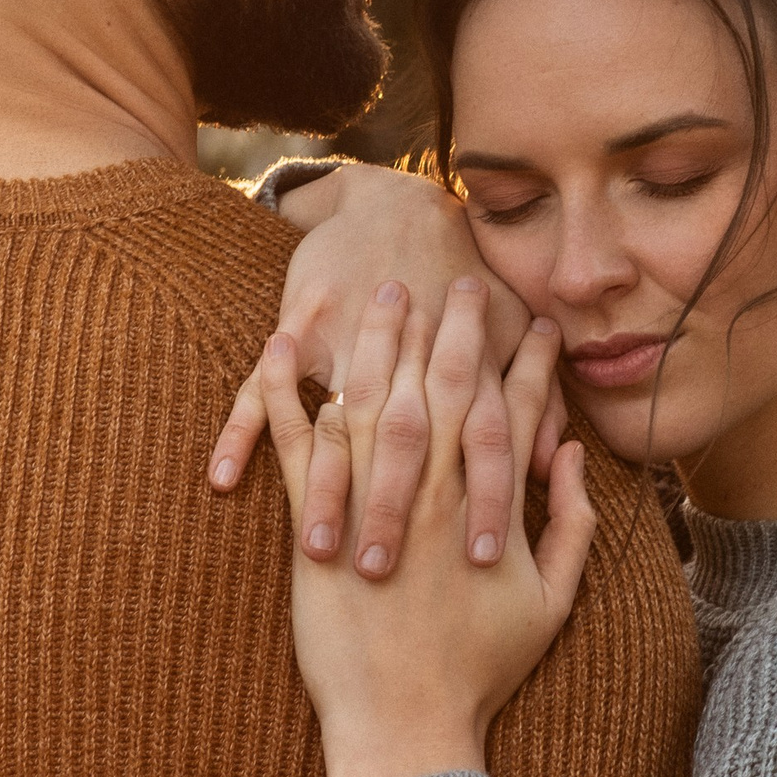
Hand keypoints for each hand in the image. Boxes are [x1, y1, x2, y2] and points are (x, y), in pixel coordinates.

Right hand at [209, 164, 566, 575]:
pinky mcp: (296, 333)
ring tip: (322, 551)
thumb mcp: (510, 334)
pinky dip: (240, 431)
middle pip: (406, 446)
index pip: (482, 443)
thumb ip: (531, 403)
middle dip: (397, 513)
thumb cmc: (464, 280)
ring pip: (335, 427)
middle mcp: (407, 358)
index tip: (483, 560)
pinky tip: (222, 480)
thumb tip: (553, 464)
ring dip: (329, 488)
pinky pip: (258, 391)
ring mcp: (346, 347)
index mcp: (462, 366)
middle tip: (390, 575)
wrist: (397, 202)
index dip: (485, 500)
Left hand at [263, 277, 595, 776]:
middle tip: (461, 278)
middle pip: (447, 385)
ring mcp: (370, 502)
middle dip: (457, 326)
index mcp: (489, 505)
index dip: (529, 360)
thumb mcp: (552, 603)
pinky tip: (285, 347)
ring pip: (374, 397)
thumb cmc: (481, 669)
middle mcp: (433, 491)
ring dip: (378, 339)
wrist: (404, 722)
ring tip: (383, 290)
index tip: (536, 320)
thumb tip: (573, 459)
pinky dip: (288, 392)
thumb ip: (572, 526)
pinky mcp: (314, 525)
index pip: (516, 411)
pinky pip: (296, 443)